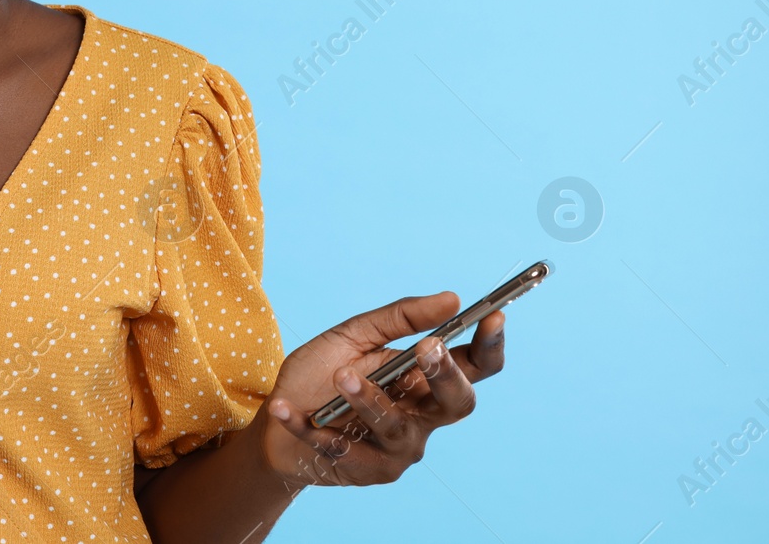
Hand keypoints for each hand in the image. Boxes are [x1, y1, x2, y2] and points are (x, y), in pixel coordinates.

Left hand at [258, 292, 505, 489]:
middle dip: (446, 374)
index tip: (494, 316)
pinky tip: (286, 408)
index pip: (475, 367)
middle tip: (427, 347)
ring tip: (340, 376)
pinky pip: (342, 447)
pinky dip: (309, 426)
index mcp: (424, 381)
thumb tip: (451, 298)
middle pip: (458, 403)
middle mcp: (422, 418)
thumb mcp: (352, 336)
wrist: (274, 422)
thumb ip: (399, 318)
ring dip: (369, 399)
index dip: (490, 345)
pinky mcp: (365, 471)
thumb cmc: (318, 376)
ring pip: (398, 427)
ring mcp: (397, 449)